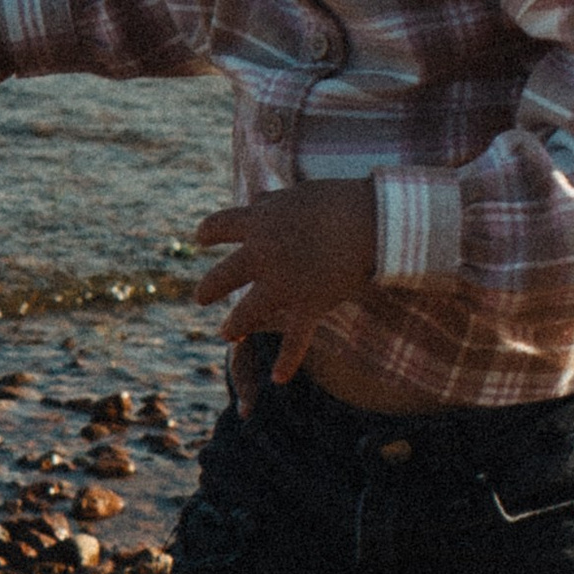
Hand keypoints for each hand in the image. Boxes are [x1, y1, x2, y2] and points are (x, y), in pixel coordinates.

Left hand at [193, 180, 378, 386]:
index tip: (202, 238)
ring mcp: (284, 282)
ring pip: (246, 313)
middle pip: (221, 276)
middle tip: (201, 298)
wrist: (373, 220)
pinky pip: (294, 340)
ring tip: (228, 334)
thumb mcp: (298, 194)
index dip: (207, 233)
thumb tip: (257, 199)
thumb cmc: (338, 200)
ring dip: (233, 326)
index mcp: (258, 222)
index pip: (217, 226)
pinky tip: (277, 379)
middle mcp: (262, 254)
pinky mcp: (308, 304)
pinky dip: (287, 361)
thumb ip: (273, 201)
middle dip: (208, 289)